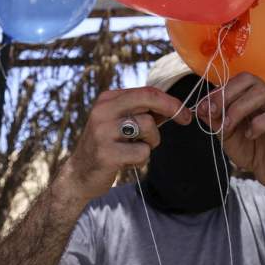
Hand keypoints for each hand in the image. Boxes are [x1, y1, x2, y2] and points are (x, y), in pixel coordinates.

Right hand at [60, 87, 191, 201]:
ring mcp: (103, 132)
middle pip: (147, 99)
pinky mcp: (106, 154)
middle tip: (184, 118)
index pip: (145, 91)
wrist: (79, 174)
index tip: (184, 112)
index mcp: (107, 100)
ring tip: (136, 149)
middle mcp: (103, 111)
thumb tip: (174, 108)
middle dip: (171, 108)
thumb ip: (142, 113)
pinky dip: (141, 159)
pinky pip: (141, 152)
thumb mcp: (120, 123)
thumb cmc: (107, 146)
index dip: (170, 100)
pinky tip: (127, 161)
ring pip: (148, 126)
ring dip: (151, 142)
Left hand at [195, 73, 264, 193]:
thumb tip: (200, 107)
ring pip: (262, 93)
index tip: (203, 107)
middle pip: (249, 79)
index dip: (218, 90)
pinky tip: (250, 135)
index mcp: (252, 95)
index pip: (237, 80)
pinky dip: (258, 124)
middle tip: (214, 114)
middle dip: (226, 95)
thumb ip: (214, 120)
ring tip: (228, 127)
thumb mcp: (225, 133)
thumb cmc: (248, 148)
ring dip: (238, 109)